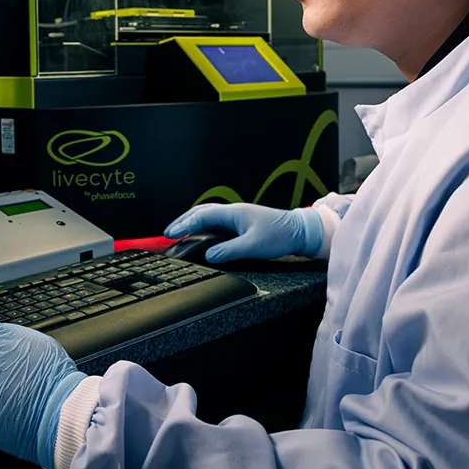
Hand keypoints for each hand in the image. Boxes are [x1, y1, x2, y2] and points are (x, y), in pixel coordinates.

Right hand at [164, 203, 322, 263]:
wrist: (300, 230)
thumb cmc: (280, 234)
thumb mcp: (254, 245)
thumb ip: (230, 250)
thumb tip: (209, 256)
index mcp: (233, 213)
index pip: (202, 216)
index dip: (184, 224)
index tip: (170, 233)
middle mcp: (232, 212)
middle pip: (201, 212)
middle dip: (182, 221)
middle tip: (168, 233)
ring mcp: (237, 217)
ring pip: (207, 216)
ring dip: (192, 223)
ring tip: (179, 233)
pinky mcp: (241, 224)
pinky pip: (216, 223)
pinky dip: (202, 227)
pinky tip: (200, 236)